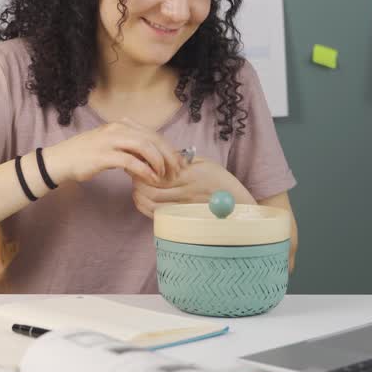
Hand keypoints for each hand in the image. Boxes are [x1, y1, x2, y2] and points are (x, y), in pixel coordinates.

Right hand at [40, 119, 181, 186]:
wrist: (61, 160)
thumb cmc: (87, 155)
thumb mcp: (111, 145)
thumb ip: (130, 147)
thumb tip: (151, 156)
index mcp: (122, 124)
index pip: (153, 133)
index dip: (168, 148)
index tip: (178, 162)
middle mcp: (118, 128)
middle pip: (152, 138)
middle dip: (168, 155)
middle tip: (177, 171)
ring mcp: (110, 140)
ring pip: (144, 147)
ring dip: (158, 162)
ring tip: (164, 176)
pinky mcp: (104, 155)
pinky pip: (131, 161)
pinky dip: (144, 170)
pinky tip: (150, 179)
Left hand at [131, 157, 251, 218]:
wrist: (237, 204)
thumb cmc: (220, 180)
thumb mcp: (204, 162)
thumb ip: (182, 159)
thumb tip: (159, 153)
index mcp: (190, 175)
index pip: (157, 172)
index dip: (142, 167)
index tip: (137, 160)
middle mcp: (185, 192)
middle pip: (150, 189)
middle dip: (137, 181)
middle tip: (134, 172)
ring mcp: (182, 207)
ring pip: (150, 203)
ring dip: (139, 194)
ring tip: (138, 185)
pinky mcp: (181, 217)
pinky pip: (156, 215)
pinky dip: (145, 207)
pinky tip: (144, 198)